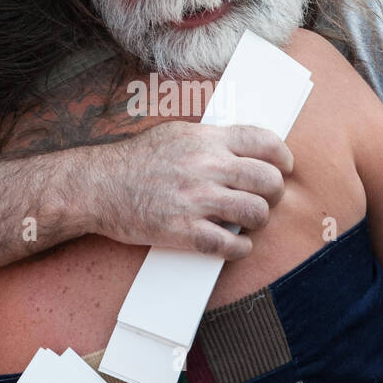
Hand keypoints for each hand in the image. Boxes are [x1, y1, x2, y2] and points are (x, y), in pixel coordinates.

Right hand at [85, 122, 292, 261]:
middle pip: (268, 180)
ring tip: (247, 222)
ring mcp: (195, 199)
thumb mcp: (177, 134)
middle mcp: (206, 166)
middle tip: (265, 200)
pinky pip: (229, 244)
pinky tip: (235, 244)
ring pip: (255, 213)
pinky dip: (240, 248)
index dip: (282, 157)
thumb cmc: (136, 161)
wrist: (98, 186)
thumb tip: (245, 149)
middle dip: (274, 193)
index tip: (284, 168)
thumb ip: (212, 140)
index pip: (264, 141)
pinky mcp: (184, 230)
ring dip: (258, 221)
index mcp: (206, 140)